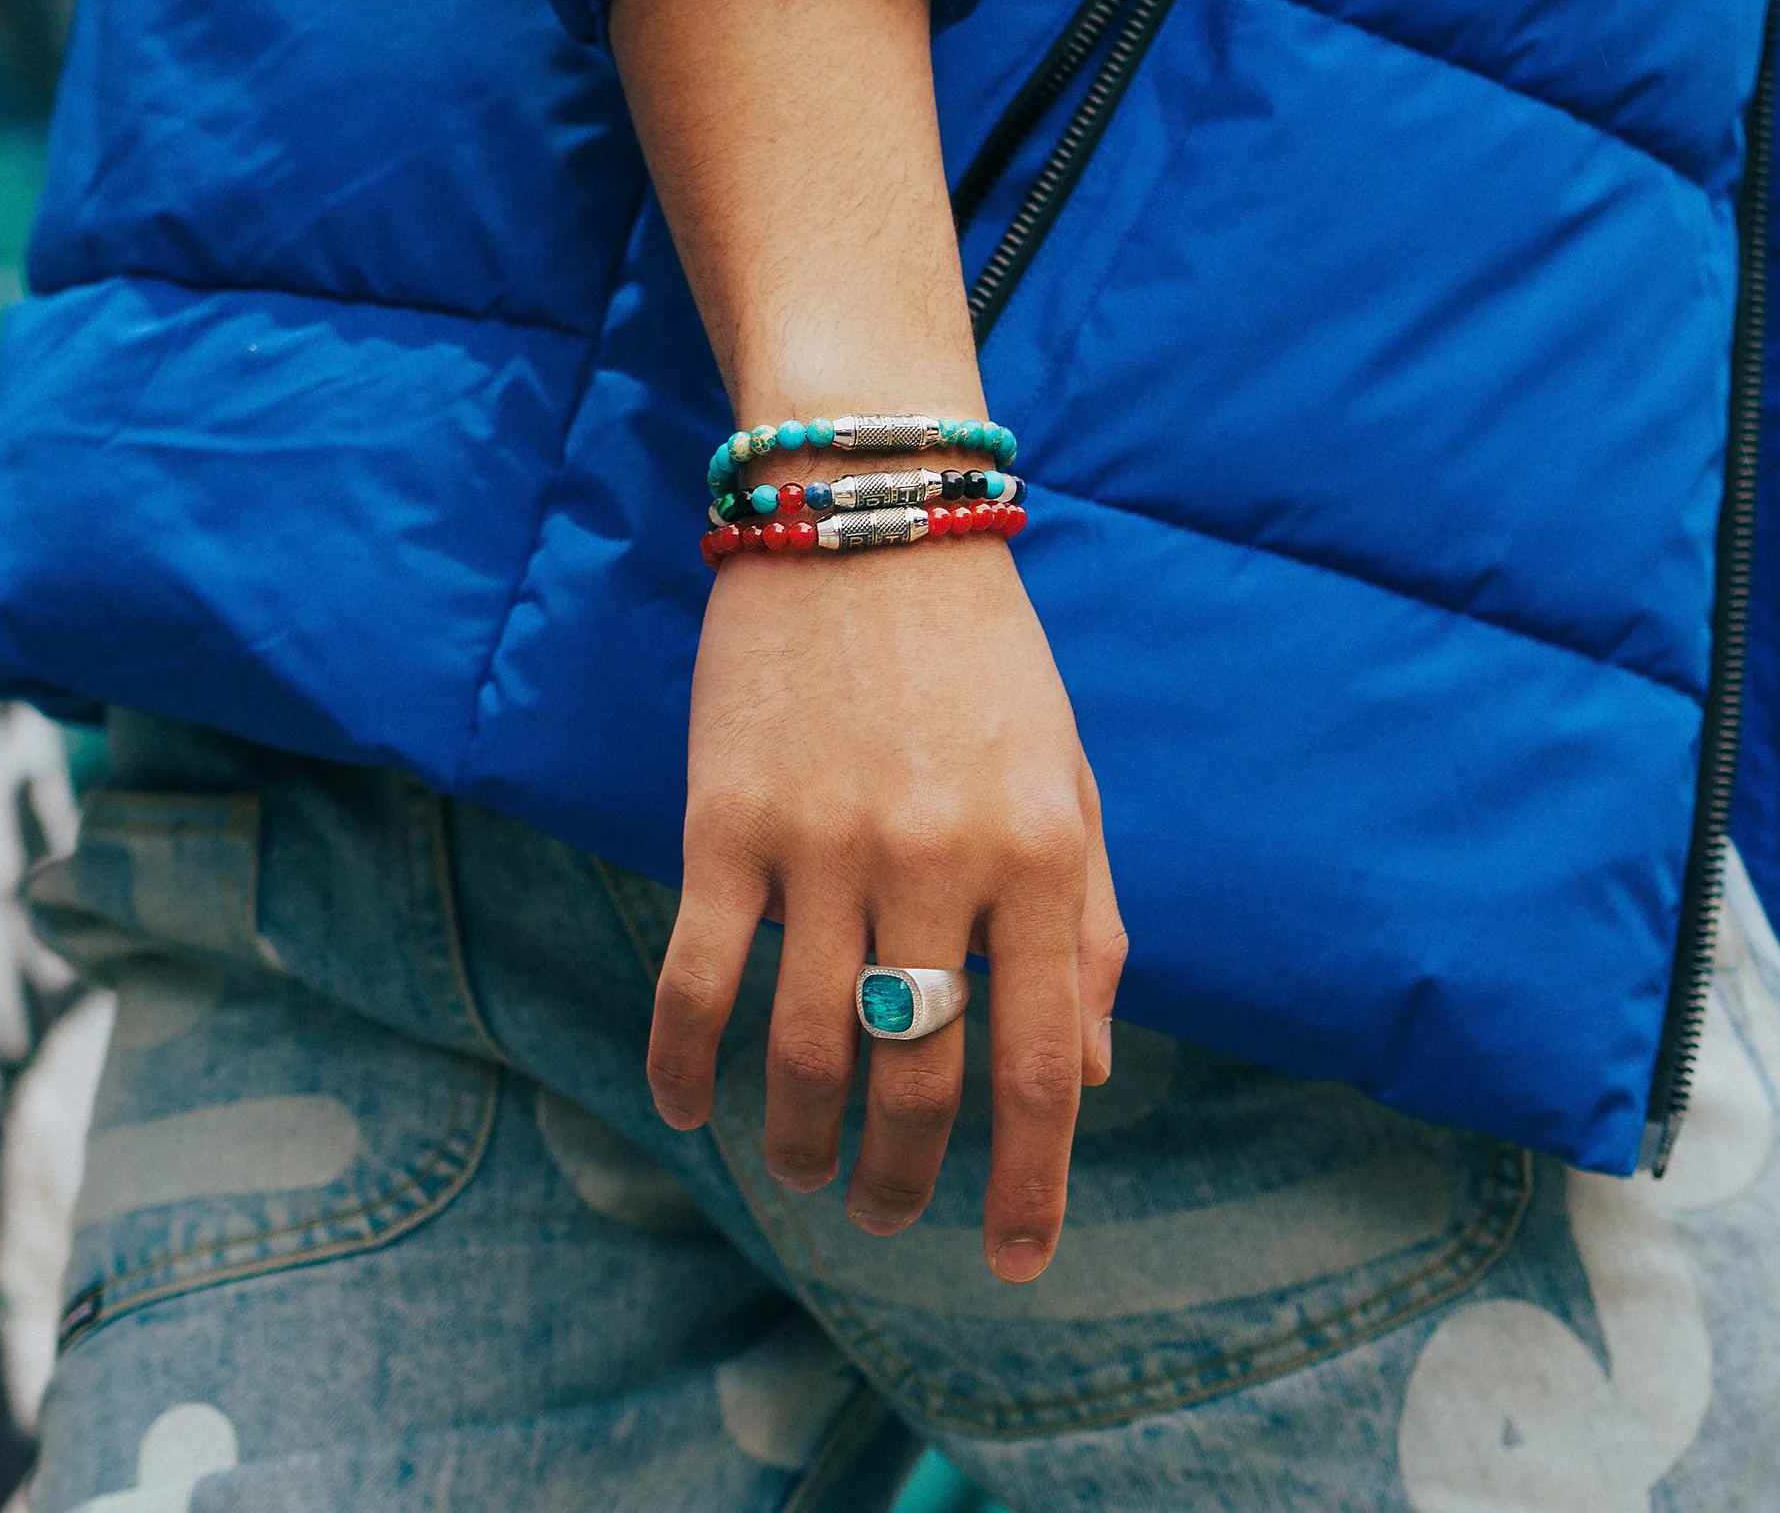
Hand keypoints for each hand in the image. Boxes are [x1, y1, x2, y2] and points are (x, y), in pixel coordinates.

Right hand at [647, 535, 1126, 1281]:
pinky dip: (684, 1062)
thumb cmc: (985, 660)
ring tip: (806, 1170)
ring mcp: (824, 842)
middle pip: (918, 1074)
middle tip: (892, 1211)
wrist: (868, 518)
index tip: (1013, 1261)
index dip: (1032, 1181)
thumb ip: (1091, 924)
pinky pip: (698, 976)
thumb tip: (1095, 1071)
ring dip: (801, 1139)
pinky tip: (690, 1110)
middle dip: (908, 1175)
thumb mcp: (1071, 779)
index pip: (1045, 1060)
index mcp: (1043, 852)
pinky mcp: (725, 819)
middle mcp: (939, 859)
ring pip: (804, 1048)